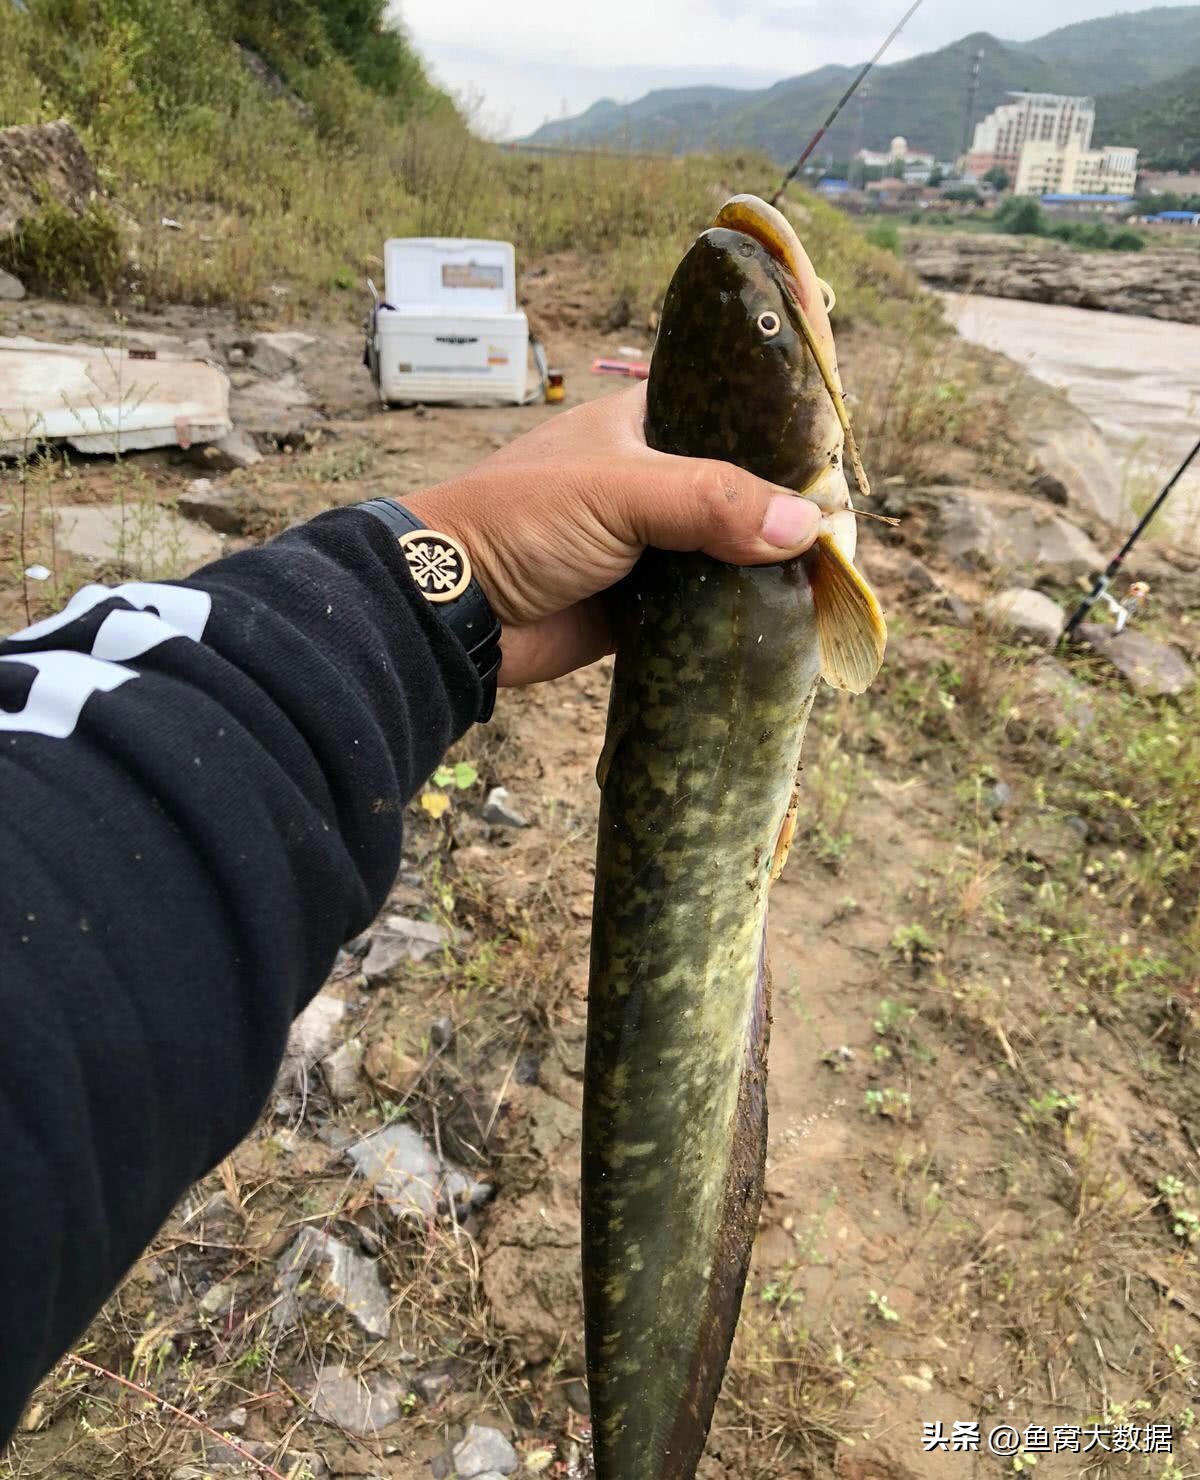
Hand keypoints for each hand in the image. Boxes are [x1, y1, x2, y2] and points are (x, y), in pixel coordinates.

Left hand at [403, 384, 819, 686]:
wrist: (453, 611)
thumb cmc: (522, 521)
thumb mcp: (621, 491)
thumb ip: (712, 502)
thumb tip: (808, 526)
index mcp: (646, 425)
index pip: (733, 416)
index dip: (784, 438)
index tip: (838, 469)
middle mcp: (655, 482)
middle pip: (741, 493)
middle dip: (785, 516)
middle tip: (844, 542)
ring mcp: (650, 547)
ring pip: (728, 554)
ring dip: (766, 572)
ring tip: (829, 586)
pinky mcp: (644, 607)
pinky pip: (706, 608)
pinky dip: (737, 616)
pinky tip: (785, 625)